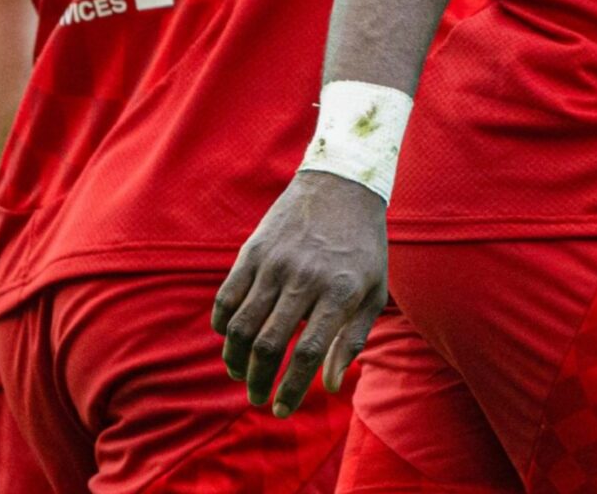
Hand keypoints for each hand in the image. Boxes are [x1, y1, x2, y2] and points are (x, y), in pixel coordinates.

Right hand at [212, 171, 387, 416]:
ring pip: (242, 326)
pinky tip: (230, 339)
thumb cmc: (363, 246)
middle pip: (268, 345)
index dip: (291, 389)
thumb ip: (352, 340)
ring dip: (236, 359)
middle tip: (257, 398)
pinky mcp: (253, 251)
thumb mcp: (373, 292)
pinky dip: (223, 325)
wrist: (341, 185)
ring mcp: (275, 263)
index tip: (281, 411)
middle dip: (259, 381)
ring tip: (241, 374)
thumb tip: (329, 385)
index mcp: (339, 293)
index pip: (307, 354)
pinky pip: (227, 297)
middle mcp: (304, 279)